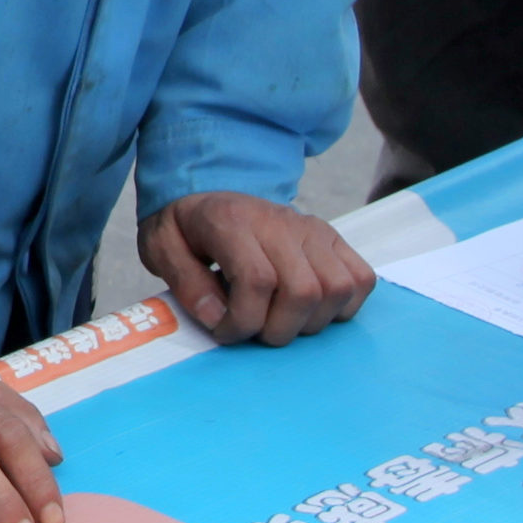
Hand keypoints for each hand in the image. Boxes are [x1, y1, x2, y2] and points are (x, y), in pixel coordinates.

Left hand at [142, 193, 372, 344]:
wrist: (211, 191)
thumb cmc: (187, 228)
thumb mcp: (161, 246)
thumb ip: (184, 281)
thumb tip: (218, 317)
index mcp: (233, 221)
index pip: (257, 280)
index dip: (242, 321)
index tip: (224, 331)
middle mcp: (280, 222)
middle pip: (302, 291)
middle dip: (276, 329)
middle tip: (253, 329)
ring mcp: (313, 230)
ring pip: (336, 289)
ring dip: (309, 322)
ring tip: (279, 320)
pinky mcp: (334, 239)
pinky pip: (360, 279)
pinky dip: (342, 306)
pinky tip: (310, 309)